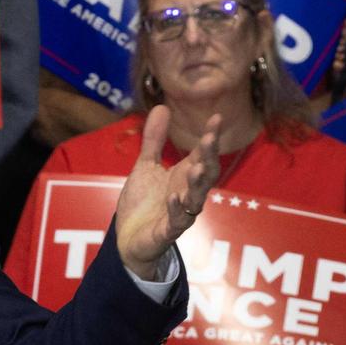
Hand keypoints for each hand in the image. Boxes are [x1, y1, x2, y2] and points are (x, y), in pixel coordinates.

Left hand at [114, 105, 220, 278]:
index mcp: (184, 177)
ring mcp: (179, 213)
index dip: (210, 137)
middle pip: (205, 174)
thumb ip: (154, 140)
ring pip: (196, 198)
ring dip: (197, 184)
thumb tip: (162, 107)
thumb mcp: (146, 166)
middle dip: (209, 157)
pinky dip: (176, 210)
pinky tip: (174, 197)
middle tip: (210, 138)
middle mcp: (187, 193)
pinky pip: (176, 221)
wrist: (129, 237)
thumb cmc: (143, 202)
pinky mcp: (167, 231)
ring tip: (197, 167)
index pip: (203, 154)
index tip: (217, 117)